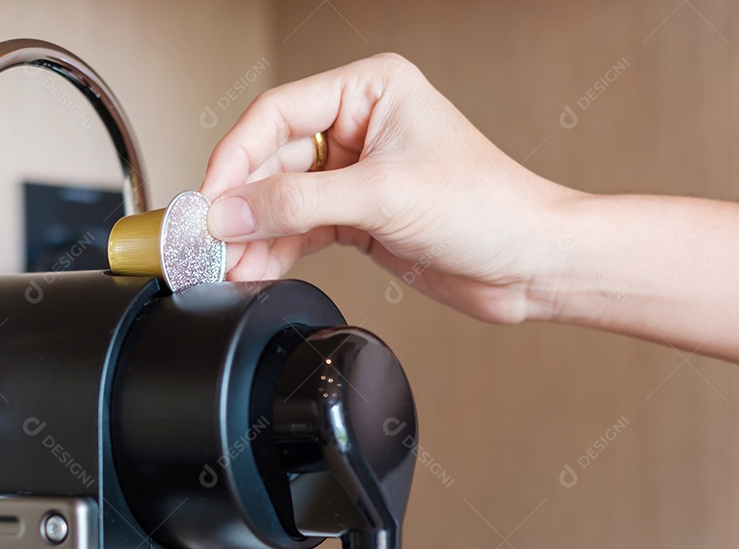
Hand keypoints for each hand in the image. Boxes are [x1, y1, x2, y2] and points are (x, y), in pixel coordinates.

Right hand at [199, 53, 572, 323]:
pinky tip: (255, 268)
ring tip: (228, 265)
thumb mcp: (382, 196)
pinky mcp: (360, 217)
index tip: (208, 200)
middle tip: (210, 241)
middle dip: (241, 204)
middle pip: (273, 159)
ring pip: (283, 199)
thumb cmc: (488, 207)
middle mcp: (361, 126)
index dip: (235, 157)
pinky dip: (277, 250)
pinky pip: (302, 229)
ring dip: (254, 234)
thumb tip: (229, 213)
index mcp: (371, 90)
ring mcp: (358, 174)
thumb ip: (297, 204)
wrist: (531, 264)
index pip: (277, 114)